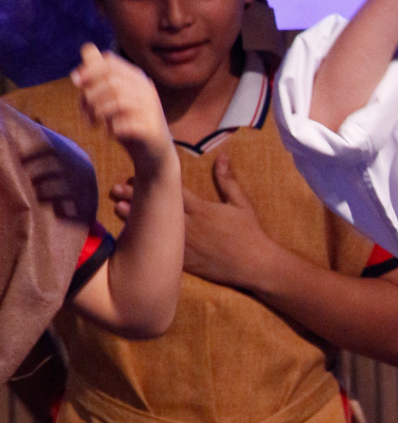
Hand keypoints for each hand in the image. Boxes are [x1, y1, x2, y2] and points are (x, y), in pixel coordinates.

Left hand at [71, 45, 173, 177]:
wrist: (154, 154)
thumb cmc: (129, 123)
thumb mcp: (112, 96)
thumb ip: (100, 75)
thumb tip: (87, 49)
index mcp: (137, 78)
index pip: (110, 62)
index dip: (89, 69)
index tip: (75, 82)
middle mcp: (146, 90)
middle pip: (111, 81)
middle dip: (91, 95)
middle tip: (85, 112)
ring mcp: (151, 109)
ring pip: (118, 101)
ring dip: (99, 112)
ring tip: (95, 123)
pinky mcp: (151, 129)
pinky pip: (126, 124)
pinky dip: (112, 129)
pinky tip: (110, 134)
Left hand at [112, 153, 274, 288]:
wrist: (256, 265)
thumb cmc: (250, 234)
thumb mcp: (241, 204)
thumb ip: (227, 181)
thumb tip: (222, 156)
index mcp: (202, 209)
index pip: (172, 192)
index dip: (152, 182)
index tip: (134, 175)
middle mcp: (190, 226)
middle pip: (159, 208)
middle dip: (136, 197)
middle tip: (116, 189)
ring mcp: (187, 245)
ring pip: (156, 230)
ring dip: (136, 219)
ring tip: (118, 209)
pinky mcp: (187, 263)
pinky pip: (163, 252)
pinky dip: (148, 244)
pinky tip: (133, 240)